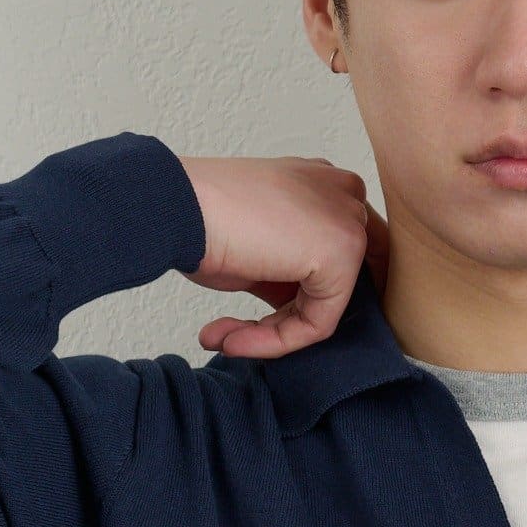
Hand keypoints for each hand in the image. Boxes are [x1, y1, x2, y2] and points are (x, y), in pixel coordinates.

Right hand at [177, 154, 389, 356]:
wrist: (178, 206)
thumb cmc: (204, 218)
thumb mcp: (260, 246)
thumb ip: (290, 270)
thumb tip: (299, 311)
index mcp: (323, 185)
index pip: (336, 261)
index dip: (299, 304)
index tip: (256, 326)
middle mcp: (343, 196)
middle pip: (335, 288)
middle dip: (286, 322)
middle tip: (238, 336)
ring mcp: (348, 221)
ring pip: (322, 309)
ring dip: (270, 336)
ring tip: (226, 340)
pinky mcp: (344, 252)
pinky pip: (316, 322)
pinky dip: (273, 341)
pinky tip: (232, 341)